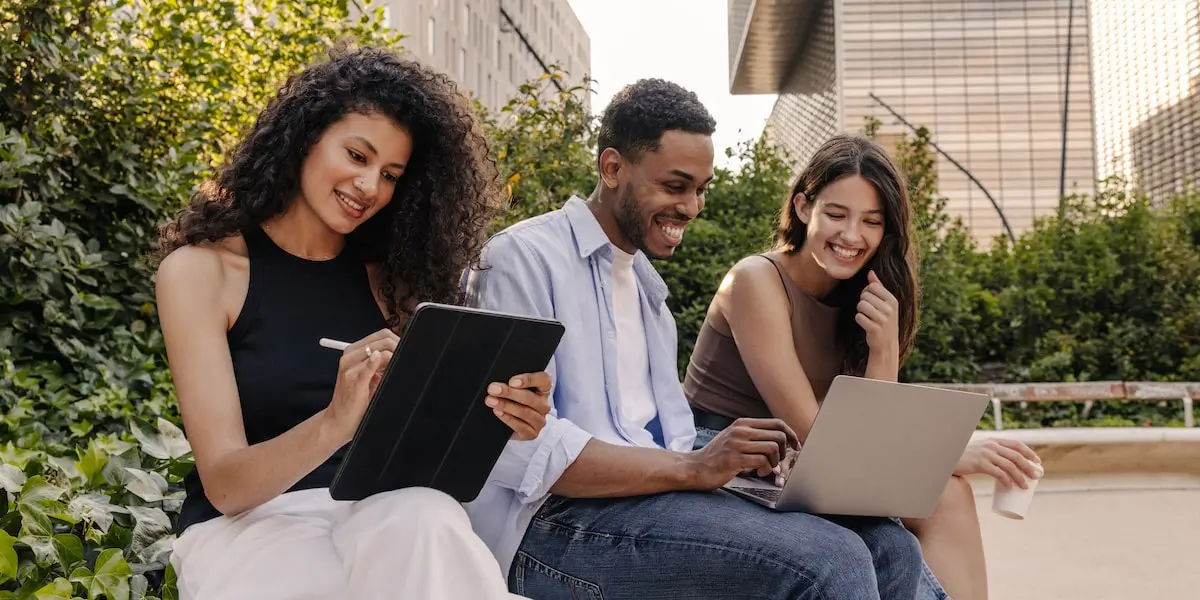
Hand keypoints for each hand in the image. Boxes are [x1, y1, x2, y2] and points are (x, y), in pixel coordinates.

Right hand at [323, 329, 398, 444]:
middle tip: (406, 360)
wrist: (341, 418)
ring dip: (393, 359)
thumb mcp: (370, 375)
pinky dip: (376, 363)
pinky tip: (380, 363)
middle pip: (382, 340)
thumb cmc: (357, 396)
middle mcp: (350, 355)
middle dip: (398, 348)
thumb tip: (401, 351)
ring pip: (379, 352)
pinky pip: (369, 366)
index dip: (398, 340)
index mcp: (354, 350)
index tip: (407, 350)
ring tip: (393, 372)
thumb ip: (382, 361)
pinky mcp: (353, 380)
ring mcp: (350, 367)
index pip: (382, 335)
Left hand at [486, 371, 551, 440]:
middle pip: (530, 398)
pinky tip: (498, 412)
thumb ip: (511, 384)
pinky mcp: (532, 433)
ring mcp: (539, 420)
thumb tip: (499, 383)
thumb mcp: (515, 389)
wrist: (511, 423)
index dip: (529, 380)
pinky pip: (521, 426)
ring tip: (491, 401)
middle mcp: (544, 405)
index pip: (544, 380)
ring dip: (506, 405)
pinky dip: (508, 418)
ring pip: (525, 412)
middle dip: (509, 393)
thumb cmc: (514, 401)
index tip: (512, 381)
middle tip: (493, 389)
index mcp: (543, 389)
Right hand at [686, 418, 799, 490]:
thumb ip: (752, 437)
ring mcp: (737, 444)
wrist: (694, 468)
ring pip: (773, 448)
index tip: (795, 446)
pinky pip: (763, 462)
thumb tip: (780, 442)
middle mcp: (741, 431)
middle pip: (779, 435)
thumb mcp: (733, 438)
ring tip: (766, 469)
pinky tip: (758, 473)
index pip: (777, 423)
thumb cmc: (715, 457)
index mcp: (742, 424)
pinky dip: (766, 470)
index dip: (791, 435)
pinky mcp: (735, 460)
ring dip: (775, 462)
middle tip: (779, 462)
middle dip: (785, 451)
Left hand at [855, 270, 898, 354]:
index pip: (872, 286)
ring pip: (860, 305)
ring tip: (868, 317)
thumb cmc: (884, 321)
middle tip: (869, 312)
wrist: (886, 344)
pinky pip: (858, 317)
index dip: (866, 292)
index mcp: (893, 300)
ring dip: (860, 312)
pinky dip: (859, 320)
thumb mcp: (886, 303)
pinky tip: (866, 325)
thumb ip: (878, 287)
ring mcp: (882, 319)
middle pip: (864, 295)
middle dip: (863, 302)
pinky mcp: (874, 328)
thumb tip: (871, 272)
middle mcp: (889, 309)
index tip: (870, 301)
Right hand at [955, 438, 1042, 488]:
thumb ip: (992, 453)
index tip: (1038, 462)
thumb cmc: (965, 457)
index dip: (1029, 453)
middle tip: (1036, 477)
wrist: (947, 458)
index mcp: (993, 441)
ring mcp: (985, 454)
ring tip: (1025, 486)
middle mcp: (991, 445)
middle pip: (1016, 456)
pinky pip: (997, 473)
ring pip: (1009, 466)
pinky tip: (1009, 487)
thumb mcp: (980, 450)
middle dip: (1029, 466)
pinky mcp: (979, 464)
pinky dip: (1006, 480)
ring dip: (1020, 477)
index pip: (1016, 444)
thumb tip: (1008, 468)